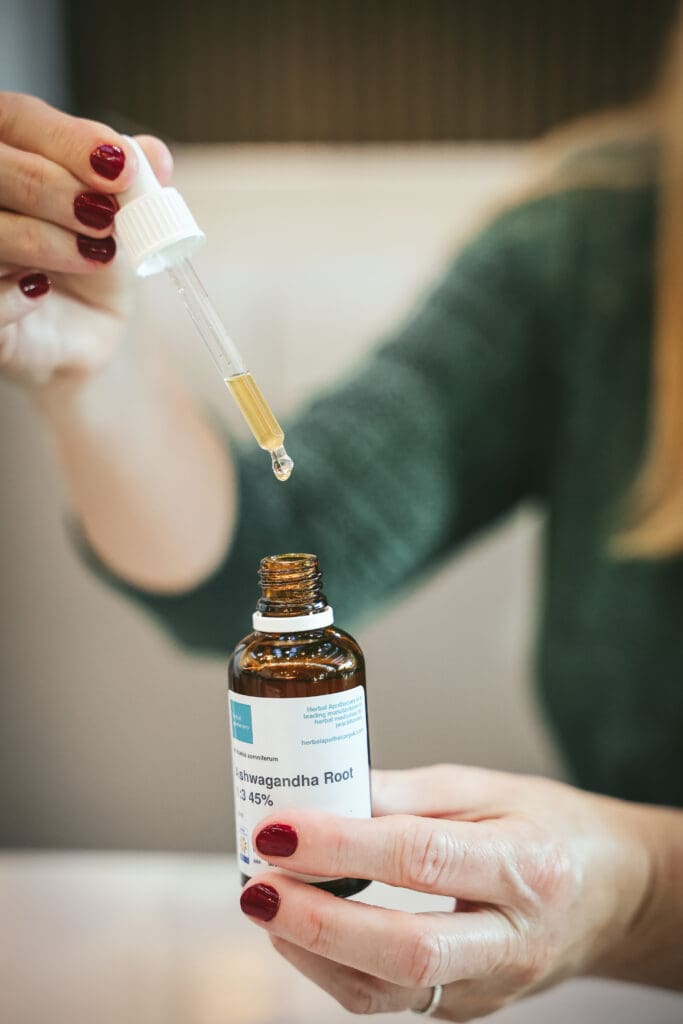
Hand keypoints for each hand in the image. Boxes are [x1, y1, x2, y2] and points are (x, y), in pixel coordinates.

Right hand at [0, 92, 171, 385]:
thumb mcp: (121, 221)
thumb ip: (133, 184)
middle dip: (52, 187)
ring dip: (41, 239)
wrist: (83, 333)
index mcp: (9, 148)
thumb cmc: (92, 263)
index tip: (120, 168)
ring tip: (93, 256)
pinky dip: (11, 295)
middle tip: (104, 218)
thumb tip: (153, 156)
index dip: (68, 140)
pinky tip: (41, 293)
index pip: (19, 117)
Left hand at [239, 765, 655, 1018]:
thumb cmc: (551, 828)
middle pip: (404, 951)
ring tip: (264, 901)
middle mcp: (512, 940)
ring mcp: (492, 987)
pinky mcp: (467, 1007)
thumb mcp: (488, 788)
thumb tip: (328, 787)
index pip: (422, 859)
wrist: (612, 894)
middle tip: (257, 883)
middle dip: (316, 921)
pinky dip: (333, 968)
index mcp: (526, 866)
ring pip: (389, 994)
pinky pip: (390, 1001)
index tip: (280, 826)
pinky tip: (301, 928)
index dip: (342, 844)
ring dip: (311, 952)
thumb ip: (407, 791)